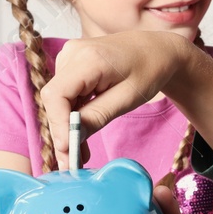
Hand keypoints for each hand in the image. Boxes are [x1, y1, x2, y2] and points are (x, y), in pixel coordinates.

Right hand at [40, 31, 194, 168]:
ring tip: (79, 154)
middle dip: (62, 132)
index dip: (58, 124)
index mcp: (89, 58)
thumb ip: (96, 117)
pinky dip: (72, 115)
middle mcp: (73, 53)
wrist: (157, 49)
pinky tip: (81, 135)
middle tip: (72, 164)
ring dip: (67, 127)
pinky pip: (65, 94)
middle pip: (55, 100)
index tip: (67, 150)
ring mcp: (70, 55)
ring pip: (58, 100)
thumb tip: (70, 140)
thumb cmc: (149, 70)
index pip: (57, 94)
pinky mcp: (71, 63)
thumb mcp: (128, 98)